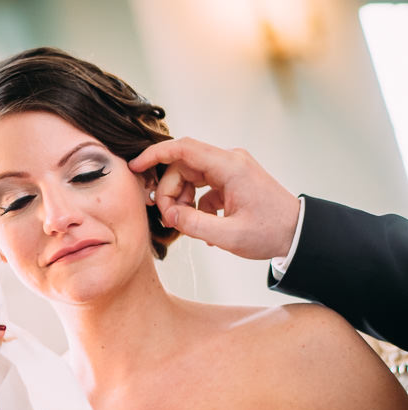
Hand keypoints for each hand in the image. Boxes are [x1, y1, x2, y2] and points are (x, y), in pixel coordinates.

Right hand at [129, 138, 299, 260]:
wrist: (299, 232)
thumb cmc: (270, 232)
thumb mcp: (228, 235)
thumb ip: (193, 224)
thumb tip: (168, 215)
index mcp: (230, 167)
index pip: (183, 149)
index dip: (155, 155)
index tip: (136, 167)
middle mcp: (230, 161)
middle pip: (182, 166)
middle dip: (169, 191)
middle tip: (170, 218)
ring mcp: (231, 169)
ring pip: (190, 176)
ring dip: (181, 199)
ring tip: (188, 223)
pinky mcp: (232, 180)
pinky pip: (202, 186)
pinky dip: (195, 204)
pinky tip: (204, 225)